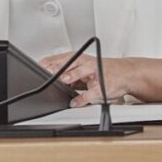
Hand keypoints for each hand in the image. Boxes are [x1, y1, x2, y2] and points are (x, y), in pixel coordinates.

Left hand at [40, 53, 161, 105]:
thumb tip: (49, 78)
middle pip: (68, 63)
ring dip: (72, 75)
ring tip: (63, 80)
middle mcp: (86, 63)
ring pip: (81, 72)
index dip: (47, 64)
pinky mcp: (102, 86)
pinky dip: (82, 99)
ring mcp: (95, 73)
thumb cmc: (103, 71)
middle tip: (45, 72)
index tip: (36, 68)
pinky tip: (75, 102)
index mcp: (79, 59)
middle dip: (56, 68)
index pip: (59, 59)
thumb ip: (68, 75)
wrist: (126, 74)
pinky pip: (91, 93)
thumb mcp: (82, 71)